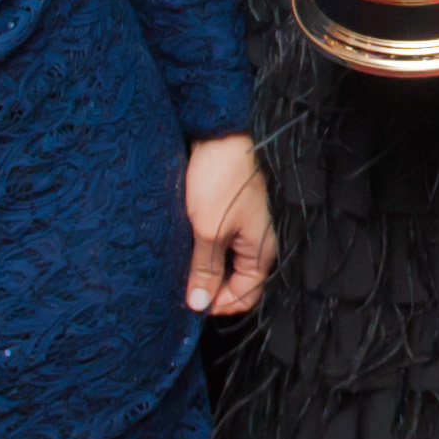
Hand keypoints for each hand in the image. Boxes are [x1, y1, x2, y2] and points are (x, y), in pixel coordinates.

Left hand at [181, 132, 274, 313]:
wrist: (221, 132)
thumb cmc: (223, 179)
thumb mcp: (209, 230)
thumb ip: (205, 269)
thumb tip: (200, 304)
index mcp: (261, 251)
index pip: (246, 296)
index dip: (219, 305)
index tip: (190, 304)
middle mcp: (256, 242)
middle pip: (235, 280)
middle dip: (209, 288)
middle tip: (179, 288)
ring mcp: (243, 225)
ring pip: (223, 261)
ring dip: (202, 267)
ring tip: (177, 267)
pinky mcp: (227, 210)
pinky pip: (216, 240)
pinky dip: (199, 248)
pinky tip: (180, 244)